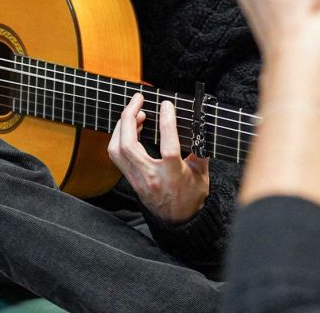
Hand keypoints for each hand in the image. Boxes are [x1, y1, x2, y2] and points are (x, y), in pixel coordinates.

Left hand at [108, 92, 208, 223]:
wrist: (178, 221)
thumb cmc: (191, 197)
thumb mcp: (203, 175)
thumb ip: (201, 151)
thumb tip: (199, 126)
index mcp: (173, 176)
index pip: (168, 147)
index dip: (167, 123)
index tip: (166, 104)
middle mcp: (151, 178)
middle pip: (128, 146)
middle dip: (129, 117)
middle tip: (139, 99)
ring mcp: (137, 179)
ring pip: (116, 150)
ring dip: (122, 126)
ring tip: (136, 113)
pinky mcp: (130, 179)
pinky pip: (117, 155)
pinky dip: (120, 137)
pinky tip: (132, 128)